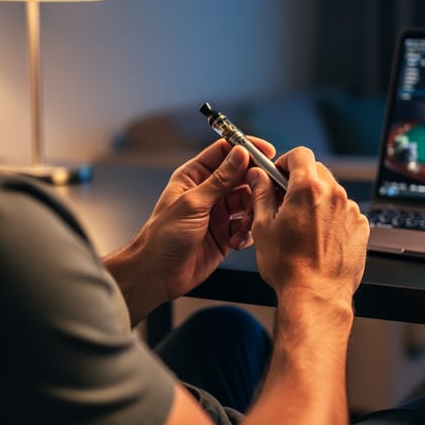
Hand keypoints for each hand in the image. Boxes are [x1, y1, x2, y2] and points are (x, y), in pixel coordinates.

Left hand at [104, 138, 274, 322]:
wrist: (158, 274)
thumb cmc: (163, 237)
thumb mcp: (193, 203)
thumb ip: (219, 179)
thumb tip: (240, 153)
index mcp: (195, 176)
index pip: (224, 152)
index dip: (246, 149)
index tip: (266, 152)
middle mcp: (208, 192)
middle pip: (242, 177)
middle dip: (255, 184)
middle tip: (265, 192)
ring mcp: (218, 213)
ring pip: (248, 202)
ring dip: (252, 211)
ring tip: (245, 223)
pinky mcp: (226, 234)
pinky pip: (246, 226)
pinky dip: (247, 232)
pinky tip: (236, 240)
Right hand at [248, 147, 368, 307]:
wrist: (316, 296)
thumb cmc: (289, 268)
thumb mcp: (263, 228)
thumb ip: (260, 195)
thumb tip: (257, 177)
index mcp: (308, 189)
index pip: (300, 154)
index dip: (286, 161)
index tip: (278, 173)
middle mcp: (334, 195)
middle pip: (317, 171)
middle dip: (300, 181)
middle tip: (285, 201)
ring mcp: (351, 211)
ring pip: (331, 192)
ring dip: (317, 200)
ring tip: (302, 226)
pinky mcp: (361, 227)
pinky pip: (345, 212)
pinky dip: (332, 218)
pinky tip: (319, 238)